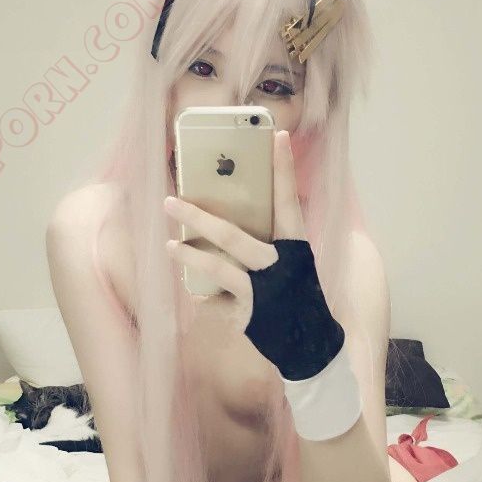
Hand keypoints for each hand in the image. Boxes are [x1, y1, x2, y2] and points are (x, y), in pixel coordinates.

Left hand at [164, 130, 343, 380]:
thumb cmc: (296, 297)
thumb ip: (268, 243)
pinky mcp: (252, 312)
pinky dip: (206, 295)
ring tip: (170, 245)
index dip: (283, 168)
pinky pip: (218, 299)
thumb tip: (227, 223)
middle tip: (170, 201)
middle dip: (197, 216)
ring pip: (218, 266)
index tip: (277, 136)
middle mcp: (281, 262)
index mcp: (295, 245)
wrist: (311, 344)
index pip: (288, 199)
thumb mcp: (291, 265)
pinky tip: (195, 293)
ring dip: (189, 254)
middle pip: (232, 233)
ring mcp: (265, 288)